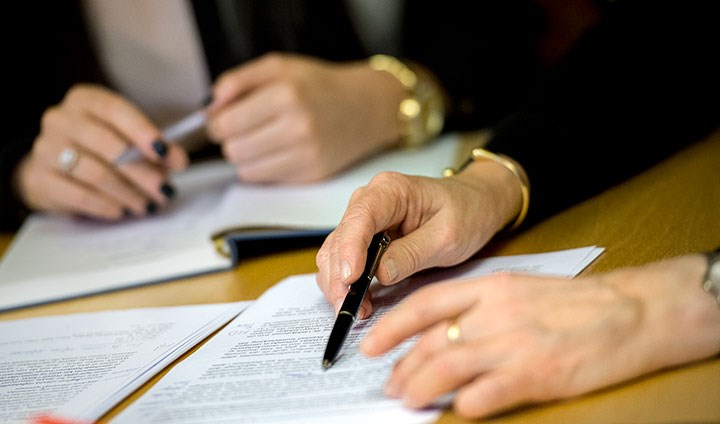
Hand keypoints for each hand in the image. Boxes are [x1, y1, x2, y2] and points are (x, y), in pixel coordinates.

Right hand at [15, 84, 187, 219]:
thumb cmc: (101, 149)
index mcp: (85, 100)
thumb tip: (178, 160)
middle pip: (106, 144)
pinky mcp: (39, 178)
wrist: (53, 169)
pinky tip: (121, 211)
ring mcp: (45, 148)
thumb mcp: (130, 140)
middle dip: (141, 171)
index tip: (165, 152)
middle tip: (164, 190)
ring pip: (94, 172)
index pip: (115, 109)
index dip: (142, 131)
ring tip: (147, 205)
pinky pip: (77, 195)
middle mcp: (61, 119)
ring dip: (127, 193)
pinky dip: (104, 205)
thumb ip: (157, 147)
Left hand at [206, 53, 403, 182]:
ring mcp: (308, 155)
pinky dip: (263, 167)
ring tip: (260, 139)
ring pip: (245, 170)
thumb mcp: (279, 67)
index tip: (222, 118)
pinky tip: (277, 151)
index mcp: (287, 95)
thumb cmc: (319, 86)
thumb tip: (209, 108)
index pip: (225, 124)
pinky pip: (266, 180)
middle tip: (244, 128)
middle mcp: (298, 128)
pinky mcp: (313, 175)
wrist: (366, 107)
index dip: (216, 122)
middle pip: (233, 150)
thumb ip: (237, 81)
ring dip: (245, 156)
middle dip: (231, 140)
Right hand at [316, 159, 522, 318]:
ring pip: (335, 252)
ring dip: (338, 283)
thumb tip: (380, 274)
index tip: (350, 278)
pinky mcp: (363, 238)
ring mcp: (363, 220)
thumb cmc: (465, 213)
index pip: (360, 217)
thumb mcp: (447, 237)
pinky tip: (357, 301)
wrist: (473, 206)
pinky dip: (345, 282)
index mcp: (390, 191)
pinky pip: (344, 260)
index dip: (350, 248)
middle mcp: (369, 201)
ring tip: (356, 310)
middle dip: (340, 276)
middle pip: (340, 238)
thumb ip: (413, 254)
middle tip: (350, 309)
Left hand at [360, 254, 719, 418]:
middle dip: (402, 367)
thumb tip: (442, 334)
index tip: (370, 344)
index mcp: (490, 288)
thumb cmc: (575, 302)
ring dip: (420, 388)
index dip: (391, 326)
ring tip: (406, 400)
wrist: (632, 311)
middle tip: (389, 385)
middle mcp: (496, 314)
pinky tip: (456, 409)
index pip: (426, 305)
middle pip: (432, 342)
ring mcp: (515, 344)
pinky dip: (465, 404)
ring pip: (448, 368)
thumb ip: (480, 308)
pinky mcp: (536, 375)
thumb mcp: (520, 289)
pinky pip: (485, 395)